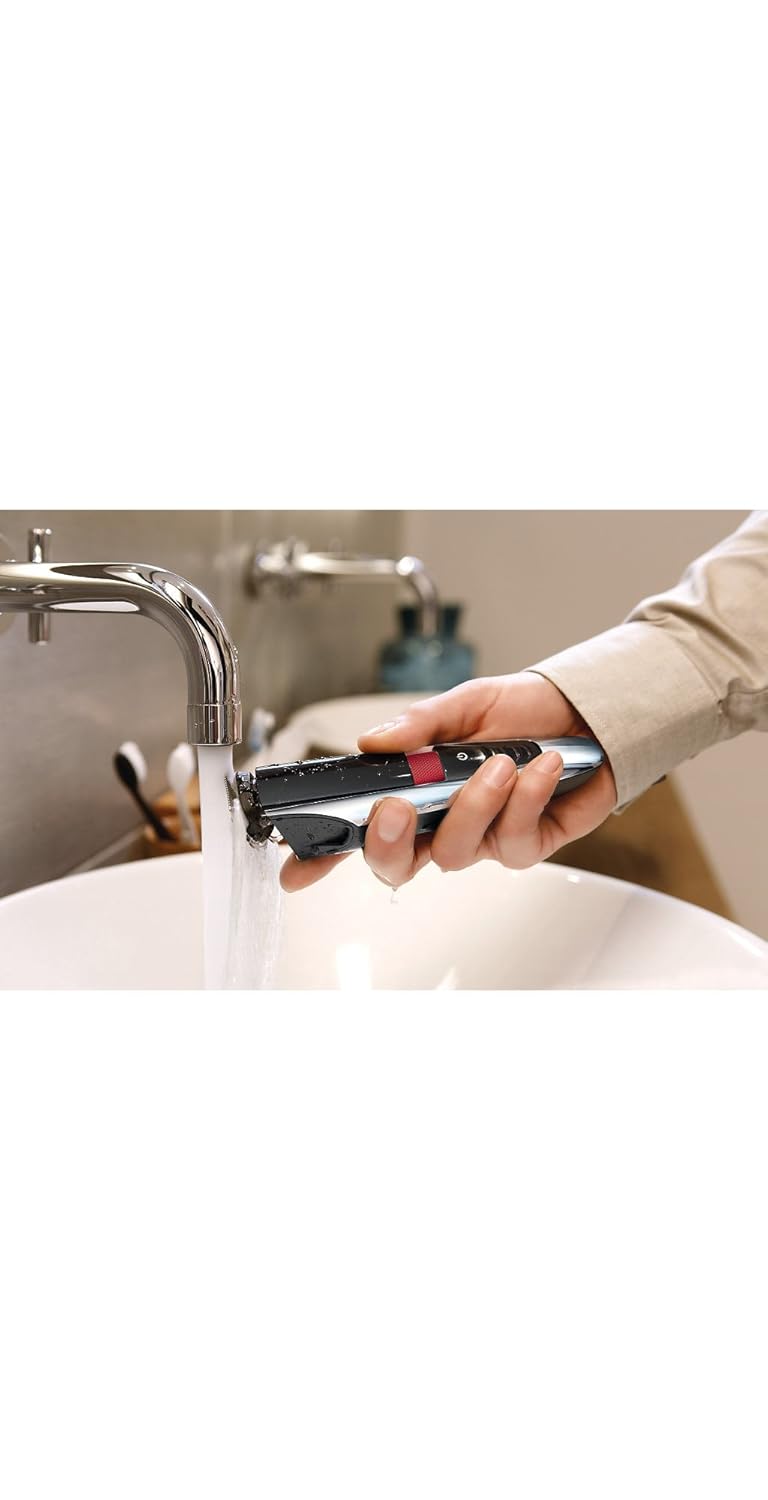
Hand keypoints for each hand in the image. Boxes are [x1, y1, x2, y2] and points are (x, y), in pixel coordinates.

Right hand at [280, 672, 616, 892]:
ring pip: (456, 852)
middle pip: (397, 862)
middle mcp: (442, 823)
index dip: (323, 854)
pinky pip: (513, 840)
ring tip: (502, 762)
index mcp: (415, 791)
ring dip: (475, 804)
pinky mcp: (527, 845)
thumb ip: (419, 725)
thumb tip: (372, 743)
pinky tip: (541, 767)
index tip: (296, 867)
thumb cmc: (525, 712)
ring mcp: (483, 839)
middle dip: (391, 840)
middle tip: (398, 806)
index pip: (359, 829)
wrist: (590, 713)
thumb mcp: (467, 702)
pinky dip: (527, 798)